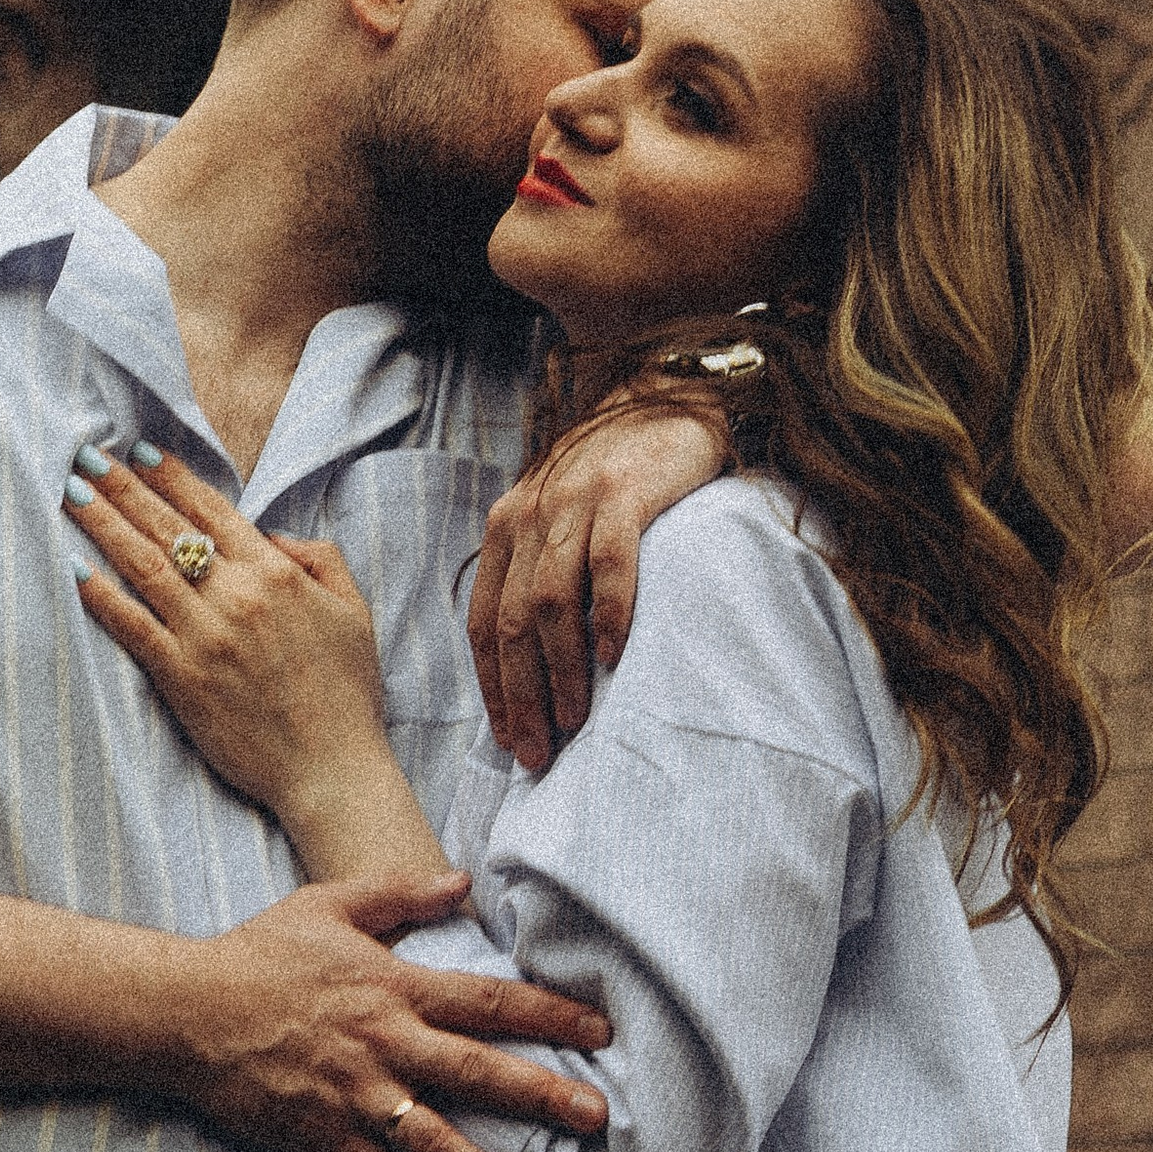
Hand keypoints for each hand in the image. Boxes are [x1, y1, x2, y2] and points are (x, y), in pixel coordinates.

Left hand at [65, 441, 392, 835]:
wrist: (332, 767)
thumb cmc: (347, 692)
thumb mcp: (354, 610)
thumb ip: (320, 557)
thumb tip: (271, 534)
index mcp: (276, 573)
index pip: (212, 509)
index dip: (171, 476)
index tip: (139, 451)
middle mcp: (236, 595)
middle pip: (168, 527)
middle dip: (123, 487)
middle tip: (88, 456)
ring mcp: (205, 635)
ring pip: (142, 565)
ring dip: (102, 525)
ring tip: (72, 493)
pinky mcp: (181, 678)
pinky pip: (131, 626)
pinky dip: (100, 595)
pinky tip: (75, 568)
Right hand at [187, 873, 611, 1151]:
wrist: (188, 1012)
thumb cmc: (259, 954)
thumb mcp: (329, 904)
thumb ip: (400, 891)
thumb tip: (463, 880)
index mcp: (394, 986)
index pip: (487, 1000)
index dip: (548, 1013)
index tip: (600, 1030)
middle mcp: (386, 1043)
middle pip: (478, 1071)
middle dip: (542, 1096)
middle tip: (596, 1118)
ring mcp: (358, 1096)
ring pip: (439, 1142)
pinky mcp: (328, 1138)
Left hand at [469, 409, 722, 773]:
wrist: (669, 400)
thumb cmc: (618, 477)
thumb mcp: (560, 519)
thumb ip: (541, 574)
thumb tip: (535, 666)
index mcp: (506, 528)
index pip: (482, 621)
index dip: (492, 687)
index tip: (506, 741)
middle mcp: (528, 514)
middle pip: (512, 621)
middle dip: (520, 695)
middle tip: (536, 751)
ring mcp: (575, 501)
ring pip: (552, 600)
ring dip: (559, 669)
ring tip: (574, 719)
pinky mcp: (623, 492)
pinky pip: (608, 562)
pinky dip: (608, 613)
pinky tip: (612, 657)